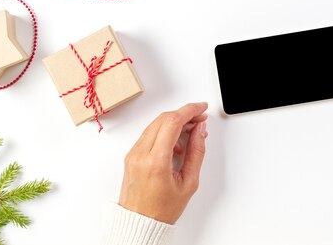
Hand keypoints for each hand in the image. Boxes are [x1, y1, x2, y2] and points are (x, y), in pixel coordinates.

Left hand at [119, 103, 208, 223]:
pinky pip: (149, 134)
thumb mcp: (189, 182)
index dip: (190, 111)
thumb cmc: (162, 210)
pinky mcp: (131, 155)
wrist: (139, 224)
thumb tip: (200, 131)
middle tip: (200, 119)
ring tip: (191, 132)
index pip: (172, 122)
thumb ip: (196, 152)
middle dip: (184, 114)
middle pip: (163, 119)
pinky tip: (177, 143)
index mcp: (155, 162)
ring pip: (155, 124)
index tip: (201, 109)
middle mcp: (140, 154)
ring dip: (174, 122)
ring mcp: (133, 154)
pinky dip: (165, 132)